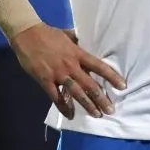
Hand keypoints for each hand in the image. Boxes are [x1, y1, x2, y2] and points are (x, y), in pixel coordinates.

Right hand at [10, 23, 125, 119]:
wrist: (27, 34)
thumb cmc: (48, 34)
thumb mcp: (67, 35)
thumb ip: (78, 41)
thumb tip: (87, 42)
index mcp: (77, 53)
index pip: (99, 66)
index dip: (111, 77)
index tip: (122, 86)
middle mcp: (71, 65)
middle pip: (90, 84)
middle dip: (101, 98)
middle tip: (111, 110)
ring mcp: (58, 74)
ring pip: (76, 93)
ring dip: (87, 105)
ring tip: (97, 114)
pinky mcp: (45, 80)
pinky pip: (56, 97)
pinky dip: (63, 107)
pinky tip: (70, 115)